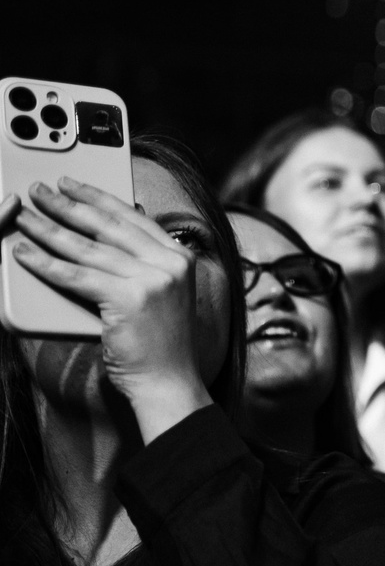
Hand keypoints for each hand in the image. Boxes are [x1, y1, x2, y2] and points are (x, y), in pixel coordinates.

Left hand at [9, 179, 211, 436]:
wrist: (169, 380)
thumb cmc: (160, 344)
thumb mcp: (159, 295)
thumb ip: (141, 265)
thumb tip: (106, 238)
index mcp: (179, 257)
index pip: (132, 217)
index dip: (98, 197)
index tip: (72, 185)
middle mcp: (170, 263)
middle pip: (108, 226)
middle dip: (68, 205)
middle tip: (39, 191)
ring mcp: (153, 280)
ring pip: (88, 248)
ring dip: (49, 229)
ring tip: (25, 217)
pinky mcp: (130, 299)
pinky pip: (77, 276)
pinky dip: (46, 263)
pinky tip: (25, 253)